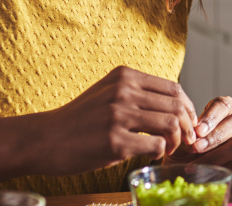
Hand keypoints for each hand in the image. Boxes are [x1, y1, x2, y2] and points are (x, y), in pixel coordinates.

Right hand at [28, 66, 199, 176]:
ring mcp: (118, 115)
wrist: (43, 139)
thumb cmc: (78, 120)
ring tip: (168, 149)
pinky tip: (151, 155)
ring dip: (176, 141)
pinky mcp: (114, 141)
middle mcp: (123, 91)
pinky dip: (160, 153)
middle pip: (176, 106)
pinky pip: (156, 146)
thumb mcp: (107, 93)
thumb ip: (136, 94)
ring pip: (171, 124)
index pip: (173, 88)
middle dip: (188, 126)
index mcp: (124, 76)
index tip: (188, 123)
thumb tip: (173, 106)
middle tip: (186, 140)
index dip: (187, 108)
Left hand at [163, 96, 231, 184]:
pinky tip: (212, 173)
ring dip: (218, 154)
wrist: (198, 173)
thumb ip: (188, 135)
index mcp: (226, 110)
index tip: (197, 130)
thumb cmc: (191, 152)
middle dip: (215, 136)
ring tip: (200, 163)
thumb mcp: (185, 141)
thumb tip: (191, 136)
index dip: (211, 116)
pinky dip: (225, 169)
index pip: (223, 104)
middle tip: (197, 147)